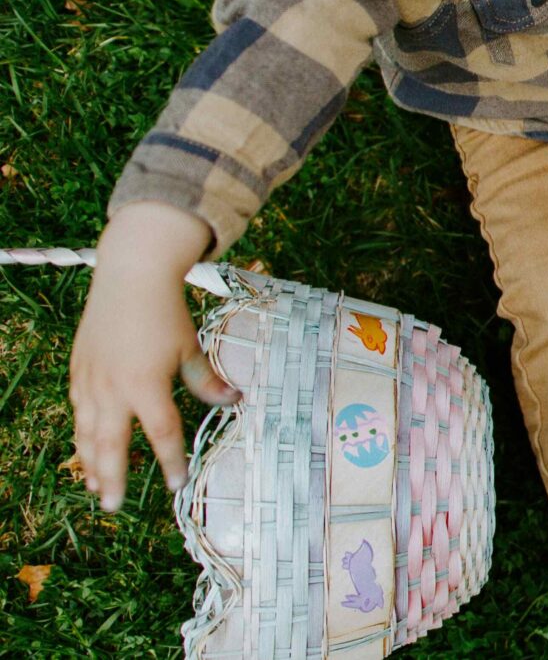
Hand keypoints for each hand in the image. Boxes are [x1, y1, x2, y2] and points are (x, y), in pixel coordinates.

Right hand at [70, 202, 236, 510]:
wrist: (130, 275)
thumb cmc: (165, 312)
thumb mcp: (190, 347)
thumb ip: (206, 380)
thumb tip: (233, 402)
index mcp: (145, 385)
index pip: (161, 434)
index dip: (170, 461)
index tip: (176, 483)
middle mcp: (112, 388)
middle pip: (110, 446)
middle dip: (113, 479)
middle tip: (113, 507)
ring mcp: (90, 381)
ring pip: (87, 433)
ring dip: (90, 463)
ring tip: (96, 488)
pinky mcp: (79, 371)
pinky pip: (78, 412)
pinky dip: (81, 435)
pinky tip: (85, 449)